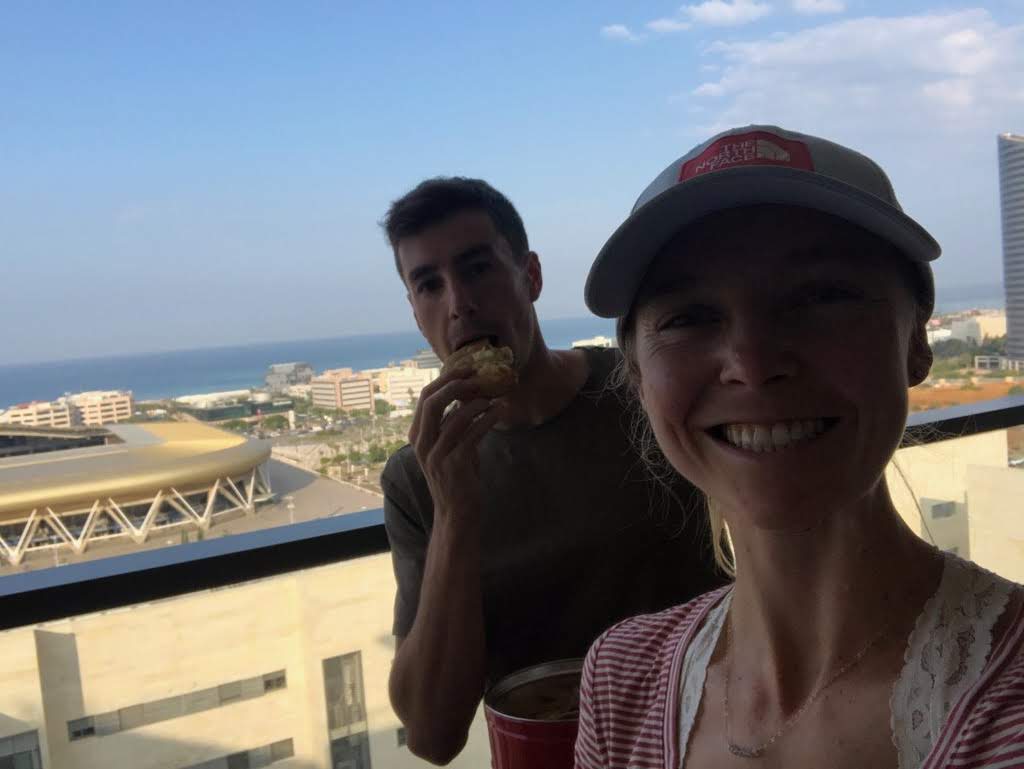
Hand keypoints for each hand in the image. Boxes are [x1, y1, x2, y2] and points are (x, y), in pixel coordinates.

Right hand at [408, 367, 502, 525]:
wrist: (458, 513)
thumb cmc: (458, 476)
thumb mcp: (450, 446)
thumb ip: (453, 423)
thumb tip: (468, 393)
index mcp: (418, 436)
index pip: (425, 397)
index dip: (445, 379)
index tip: (466, 369)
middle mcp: (422, 444)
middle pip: (432, 401)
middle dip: (456, 384)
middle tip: (479, 377)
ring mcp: (436, 455)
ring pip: (455, 416)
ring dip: (478, 402)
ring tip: (495, 397)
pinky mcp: (454, 465)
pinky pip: (472, 433)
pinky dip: (488, 418)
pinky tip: (499, 412)